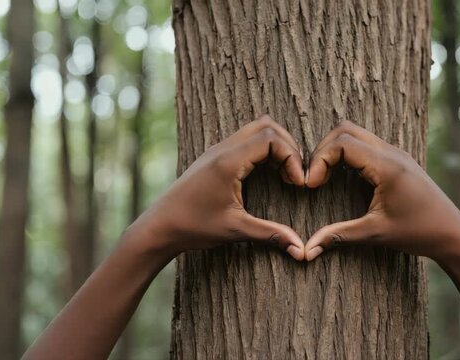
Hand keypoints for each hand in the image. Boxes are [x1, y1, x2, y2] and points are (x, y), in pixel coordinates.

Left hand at [129, 115, 305, 259]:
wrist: (158, 227)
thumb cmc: (193, 227)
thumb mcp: (235, 231)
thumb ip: (270, 234)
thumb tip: (300, 250)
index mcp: (228, 161)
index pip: (271, 139)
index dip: (292, 157)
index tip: (299, 183)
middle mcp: (222, 149)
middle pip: (266, 126)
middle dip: (288, 147)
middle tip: (295, 176)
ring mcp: (216, 150)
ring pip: (255, 130)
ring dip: (275, 147)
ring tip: (284, 174)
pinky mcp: (214, 157)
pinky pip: (245, 140)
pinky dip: (262, 150)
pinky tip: (267, 174)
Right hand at [304, 121, 459, 261]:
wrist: (453, 234)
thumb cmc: (419, 233)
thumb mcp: (375, 234)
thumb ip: (339, 236)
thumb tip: (308, 250)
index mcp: (387, 166)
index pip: (342, 143)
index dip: (320, 160)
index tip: (311, 186)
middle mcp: (392, 152)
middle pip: (345, 130)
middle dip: (323, 151)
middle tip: (314, 179)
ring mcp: (396, 153)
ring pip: (355, 133)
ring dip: (335, 150)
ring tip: (324, 177)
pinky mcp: (398, 160)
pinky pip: (366, 144)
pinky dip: (348, 154)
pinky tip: (341, 178)